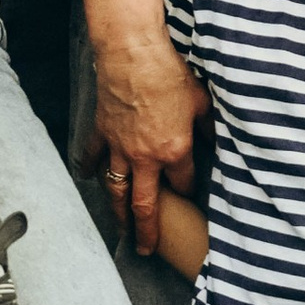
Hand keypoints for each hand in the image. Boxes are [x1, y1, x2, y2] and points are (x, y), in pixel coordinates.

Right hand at [91, 26, 206, 254]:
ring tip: (120, 229)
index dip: (189, 191)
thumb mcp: (201, 101)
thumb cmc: (170, 74)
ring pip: (117, 190)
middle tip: (145, 250)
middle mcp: (145, 158)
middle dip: (147, 231)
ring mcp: (120, 148)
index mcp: (174, 151)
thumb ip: (208, 126)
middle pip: (145, 205)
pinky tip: (88, 179)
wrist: (134, 54)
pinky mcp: (102, 132)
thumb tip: (216, 138)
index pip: (184, 184)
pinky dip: (89, 169)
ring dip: (118, 213)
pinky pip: (92, 157)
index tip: (190, 197)